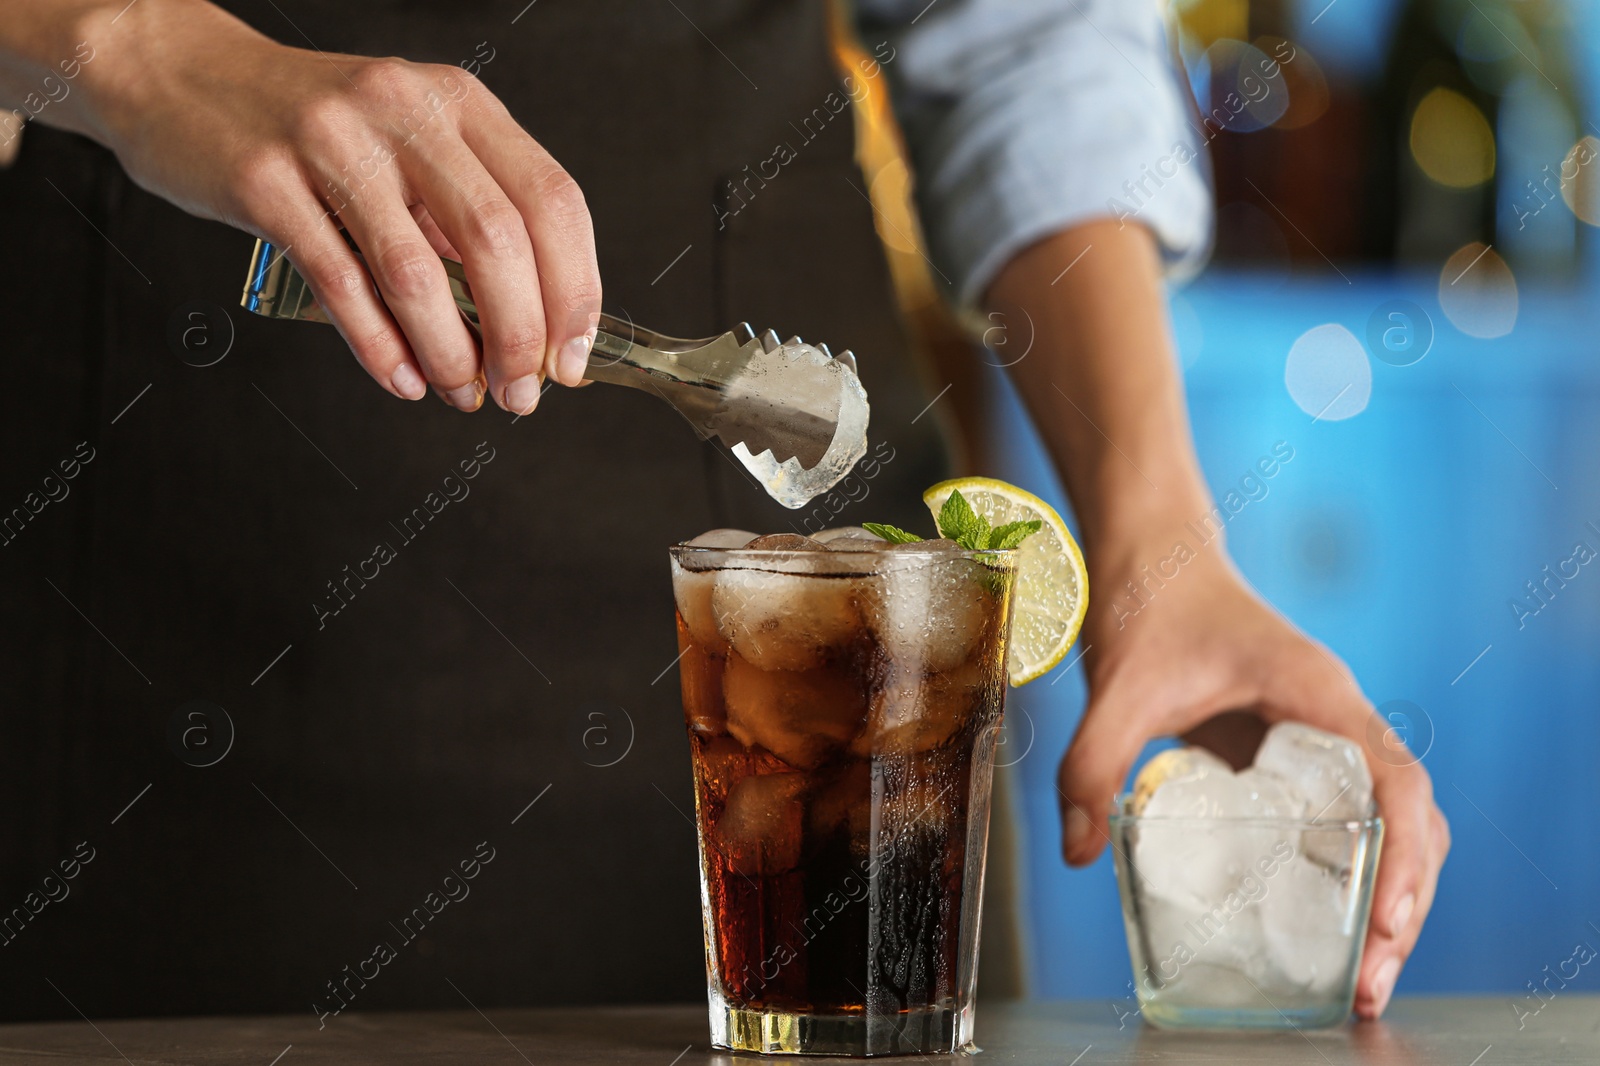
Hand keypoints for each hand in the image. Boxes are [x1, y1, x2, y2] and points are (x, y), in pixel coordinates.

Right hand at [75, 0, 599, 411]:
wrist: (182, 73)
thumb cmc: (312, 125)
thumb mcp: (411, 141)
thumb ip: (467, 213)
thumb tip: (531, 323)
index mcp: (460, 102)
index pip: (552, 200)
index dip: (574, 288)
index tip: (572, 354)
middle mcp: (404, 109)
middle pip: (497, 238)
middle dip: (520, 334)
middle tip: (521, 390)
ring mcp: (332, 142)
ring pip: (416, 270)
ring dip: (450, 351)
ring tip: (461, 393)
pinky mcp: (266, 181)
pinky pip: (341, 282)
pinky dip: (380, 346)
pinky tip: (403, 379)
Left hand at [1055, 526, 1448, 1019]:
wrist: (1150, 551)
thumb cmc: (1150, 600)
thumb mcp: (1117, 686)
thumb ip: (1094, 763)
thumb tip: (1081, 850)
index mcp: (1316, 693)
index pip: (1394, 778)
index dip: (1402, 854)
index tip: (1388, 919)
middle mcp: (1335, 714)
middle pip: (1409, 816)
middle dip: (1403, 900)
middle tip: (1370, 980)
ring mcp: (1319, 730)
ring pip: (1387, 819)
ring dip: (1385, 892)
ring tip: (1358, 971)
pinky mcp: (1289, 745)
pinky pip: (1342, 813)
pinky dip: (1348, 869)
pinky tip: (1316, 920)